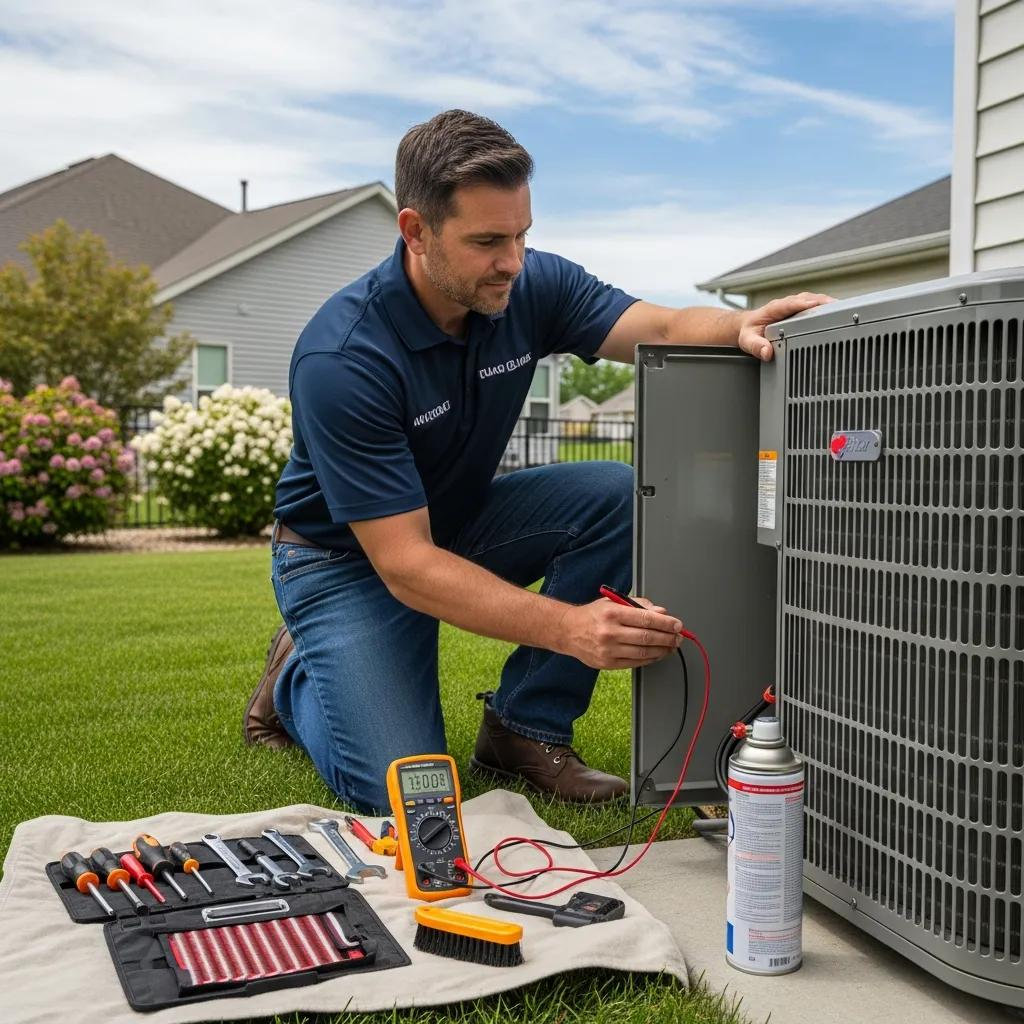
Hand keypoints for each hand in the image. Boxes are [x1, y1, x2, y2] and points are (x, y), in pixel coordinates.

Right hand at [558, 596, 682, 669]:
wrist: (568, 631)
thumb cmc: (592, 615)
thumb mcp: (613, 602)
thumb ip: (638, 606)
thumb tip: (661, 613)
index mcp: (612, 613)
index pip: (646, 618)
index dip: (666, 623)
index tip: (677, 625)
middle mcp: (609, 632)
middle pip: (647, 637)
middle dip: (668, 638)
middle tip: (678, 637)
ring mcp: (608, 650)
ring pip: (644, 652)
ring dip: (663, 650)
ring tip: (671, 646)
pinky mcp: (607, 663)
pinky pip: (635, 662)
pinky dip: (650, 659)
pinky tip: (657, 654)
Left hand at [738, 291, 833, 362]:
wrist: (748, 327)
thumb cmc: (749, 332)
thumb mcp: (747, 341)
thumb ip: (756, 346)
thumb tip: (766, 352)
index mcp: (773, 309)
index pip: (789, 304)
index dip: (802, 304)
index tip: (813, 305)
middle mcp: (786, 304)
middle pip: (807, 299)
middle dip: (821, 303)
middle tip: (837, 308)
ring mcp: (795, 306)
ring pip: (814, 300)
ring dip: (827, 304)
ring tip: (844, 310)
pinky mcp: (800, 310)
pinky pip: (816, 306)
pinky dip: (827, 308)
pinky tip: (839, 314)